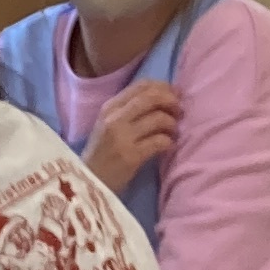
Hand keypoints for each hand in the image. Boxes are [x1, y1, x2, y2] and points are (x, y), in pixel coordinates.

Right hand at [80, 81, 180, 198]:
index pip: (142, 85)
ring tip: (173, 132)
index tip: (175, 94)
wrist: (89, 184)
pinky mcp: (131, 156)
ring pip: (158, 118)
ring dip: (172, 124)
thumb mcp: (108, 125)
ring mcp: (122, 137)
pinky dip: (169, 142)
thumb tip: (161, 98)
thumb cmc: (101, 155)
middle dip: (172, 101)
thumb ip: (128, 110)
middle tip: (180, 111)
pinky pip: (159, 141)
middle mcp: (114, 118)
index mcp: (109, 107)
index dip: (164, 87)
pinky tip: (169, 146)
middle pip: (152, 97)